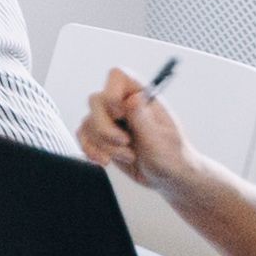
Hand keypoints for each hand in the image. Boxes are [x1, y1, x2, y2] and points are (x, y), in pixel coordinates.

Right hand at [82, 71, 194, 188]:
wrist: (168, 177)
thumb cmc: (172, 157)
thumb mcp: (159, 141)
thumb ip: (143, 120)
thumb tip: (133, 97)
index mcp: (143, 97)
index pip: (118, 77)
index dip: (112, 93)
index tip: (120, 114)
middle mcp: (124, 104)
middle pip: (96, 101)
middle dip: (105, 127)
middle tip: (125, 143)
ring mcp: (111, 120)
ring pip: (88, 122)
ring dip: (104, 145)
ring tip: (128, 157)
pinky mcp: (102, 136)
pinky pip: (83, 136)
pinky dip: (91, 150)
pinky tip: (106, 161)